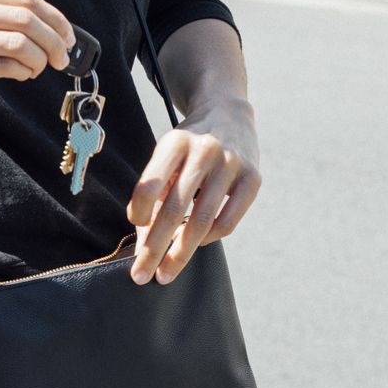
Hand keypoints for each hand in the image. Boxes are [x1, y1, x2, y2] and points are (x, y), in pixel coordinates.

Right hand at [0, 0, 72, 111]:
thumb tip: (40, 27)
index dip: (54, 17)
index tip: (67, 35)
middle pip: (24, 18)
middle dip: (54, 40)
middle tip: (62, 57)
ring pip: (16, 44)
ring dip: (39, 59)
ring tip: (38, 68)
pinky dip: (20, 72)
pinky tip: (20, 75)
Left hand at [127, 96, 260, 284]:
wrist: (229, 113)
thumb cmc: (188, 145)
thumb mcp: (166, 154)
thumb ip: (154, 191)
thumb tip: (142, 242)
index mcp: (175, 141)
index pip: (149, 184)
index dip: (138, 211)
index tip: (134, 227)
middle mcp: (203, 150)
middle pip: (173, 209)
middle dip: (154, 247)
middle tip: (140, 275)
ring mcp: (232, 164)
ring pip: (202, 221)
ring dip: (181, 253)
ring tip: (165, 272)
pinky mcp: (253, 178)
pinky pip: (228, 221)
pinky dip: (209, 239)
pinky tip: (197, 244)